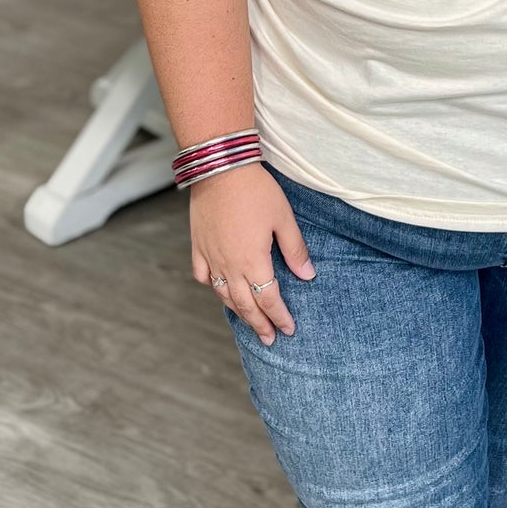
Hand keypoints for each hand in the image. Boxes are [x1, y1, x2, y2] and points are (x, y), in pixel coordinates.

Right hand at [190, 161, 314, 344]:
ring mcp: (211, 257)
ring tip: (249, 321)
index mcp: (253, 262)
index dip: (279, 316)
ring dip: (238, 311)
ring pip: (223, 294)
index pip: (269, 299)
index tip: (288, 329)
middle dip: (259, 324)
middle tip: (269, 338)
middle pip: (245, 305)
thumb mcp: (284, 219)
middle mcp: (229, 266)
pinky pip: (203, 275)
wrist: (221, 168)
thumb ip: (295, 250)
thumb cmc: (256, 191)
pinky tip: (220, 289)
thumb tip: (308, 275)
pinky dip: (212, 287)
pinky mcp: (198, 246)